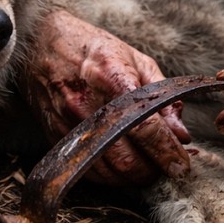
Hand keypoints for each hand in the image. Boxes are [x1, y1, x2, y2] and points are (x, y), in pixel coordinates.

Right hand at [23, 9, 191, 185]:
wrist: (41, 44)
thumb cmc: (94, 50)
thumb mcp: (135, 60)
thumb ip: (163, 97)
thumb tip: (181, 135)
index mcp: (112, 77)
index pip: (145, 127)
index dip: (167, 152)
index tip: (182, 166)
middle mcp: (87, 103)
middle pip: (126, 158)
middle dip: (153, 171)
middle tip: (167, 168)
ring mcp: (68, 123)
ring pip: (107, 172)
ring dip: (133, 178)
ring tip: (148, 168)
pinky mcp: (56, 136)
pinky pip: (87, 171)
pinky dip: (110, 178)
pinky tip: (122, 168)